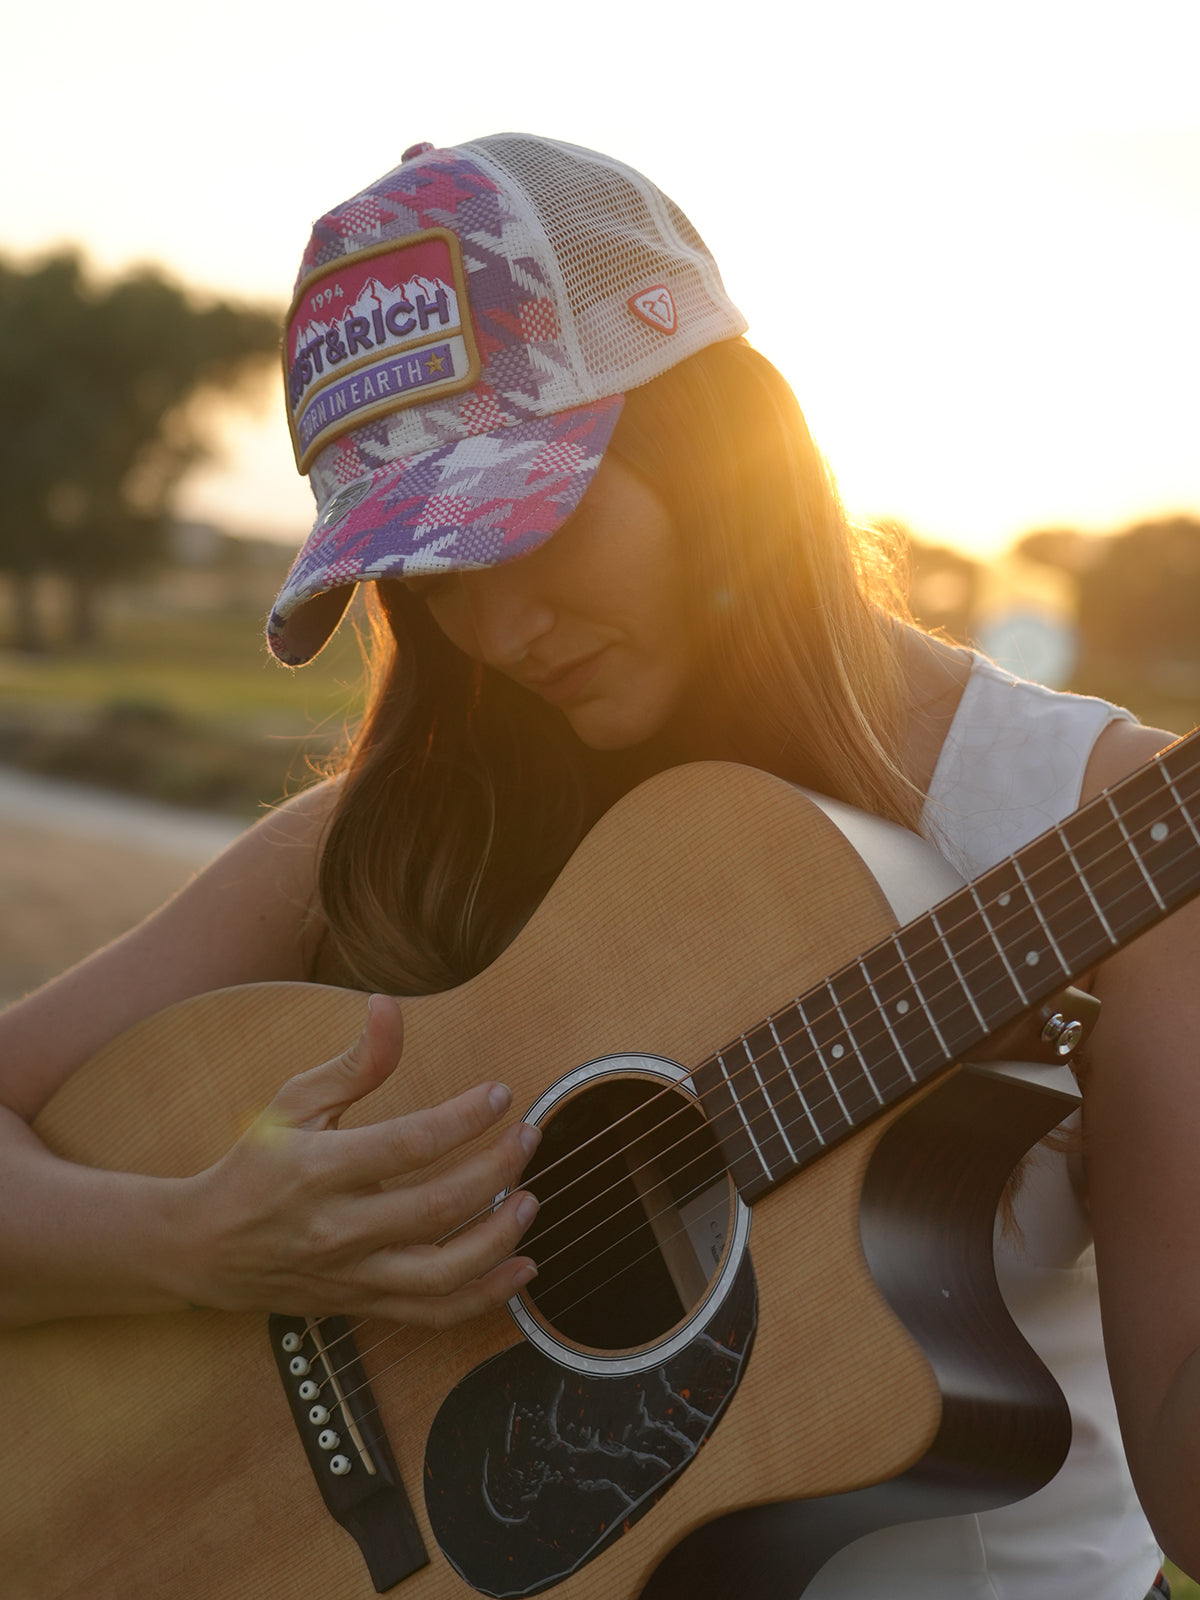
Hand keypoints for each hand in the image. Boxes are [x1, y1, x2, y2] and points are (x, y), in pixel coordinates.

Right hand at [176, 994, 539, 1325]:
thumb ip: (353, 1062)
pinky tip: (522, 1268)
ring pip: (442, 1272)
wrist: (203, 1248)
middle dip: (497, 1169)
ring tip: (531, 1200)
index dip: (465, 1118)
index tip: (501, 1094)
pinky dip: (485, 1297)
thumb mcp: (293, 1102)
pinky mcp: (363, 1304)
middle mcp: (338, 1229)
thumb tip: (390, 1007)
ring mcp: (353, 1275)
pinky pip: (434, 1313)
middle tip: (528, 1137)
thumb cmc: (255, 1164)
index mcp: (320, 1169)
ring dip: (499, 1237)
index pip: (409, 1143)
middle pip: (437, 1206)